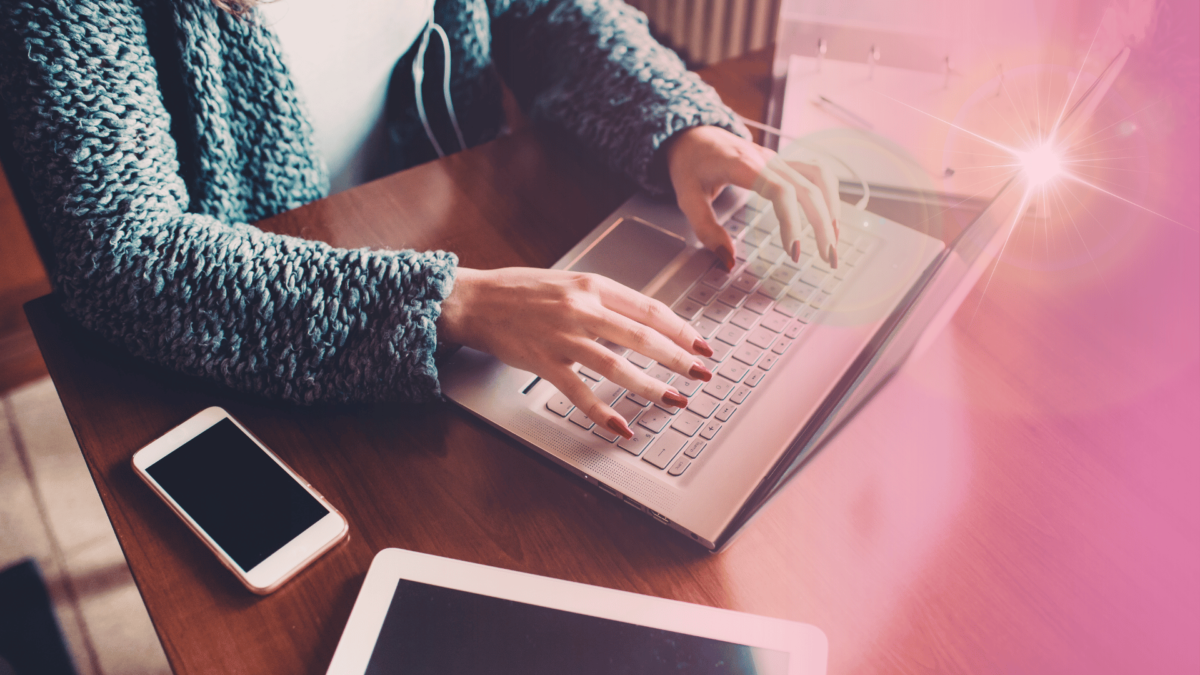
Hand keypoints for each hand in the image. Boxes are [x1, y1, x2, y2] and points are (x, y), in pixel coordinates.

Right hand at [436, 268, 714, 437]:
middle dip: (679, 358)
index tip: (700, 344)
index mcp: (592, 285)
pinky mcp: (545, 362)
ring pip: (618, 365)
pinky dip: (603, 412)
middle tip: (702, 374)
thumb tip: (641, 321)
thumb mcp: (568, 283)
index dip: (680, 329)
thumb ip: (602, 300)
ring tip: (674, 400)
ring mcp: (563, 336)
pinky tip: (621, 427)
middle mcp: (582, 308)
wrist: (475, 300)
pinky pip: (580, 392)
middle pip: (643, 336)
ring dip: (651, 386)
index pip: (649, 308)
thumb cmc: (520, 292)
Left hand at [665, 125, 841, 267]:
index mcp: (743, 166)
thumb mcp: (686, 198)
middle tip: (828, 259)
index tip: (794, 252)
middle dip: (823, 224)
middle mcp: (767, 159)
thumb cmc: (689, 164)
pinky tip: (831, 218)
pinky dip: (829, 194)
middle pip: (808, 187)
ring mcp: (778, 158)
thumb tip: (728, 261)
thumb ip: (706, 230)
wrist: (692, 134)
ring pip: (819, 177)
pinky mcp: (783, 162)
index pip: (781, 191)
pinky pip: (816, 173)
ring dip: (832, 208)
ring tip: (834, 241)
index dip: (793, 221)